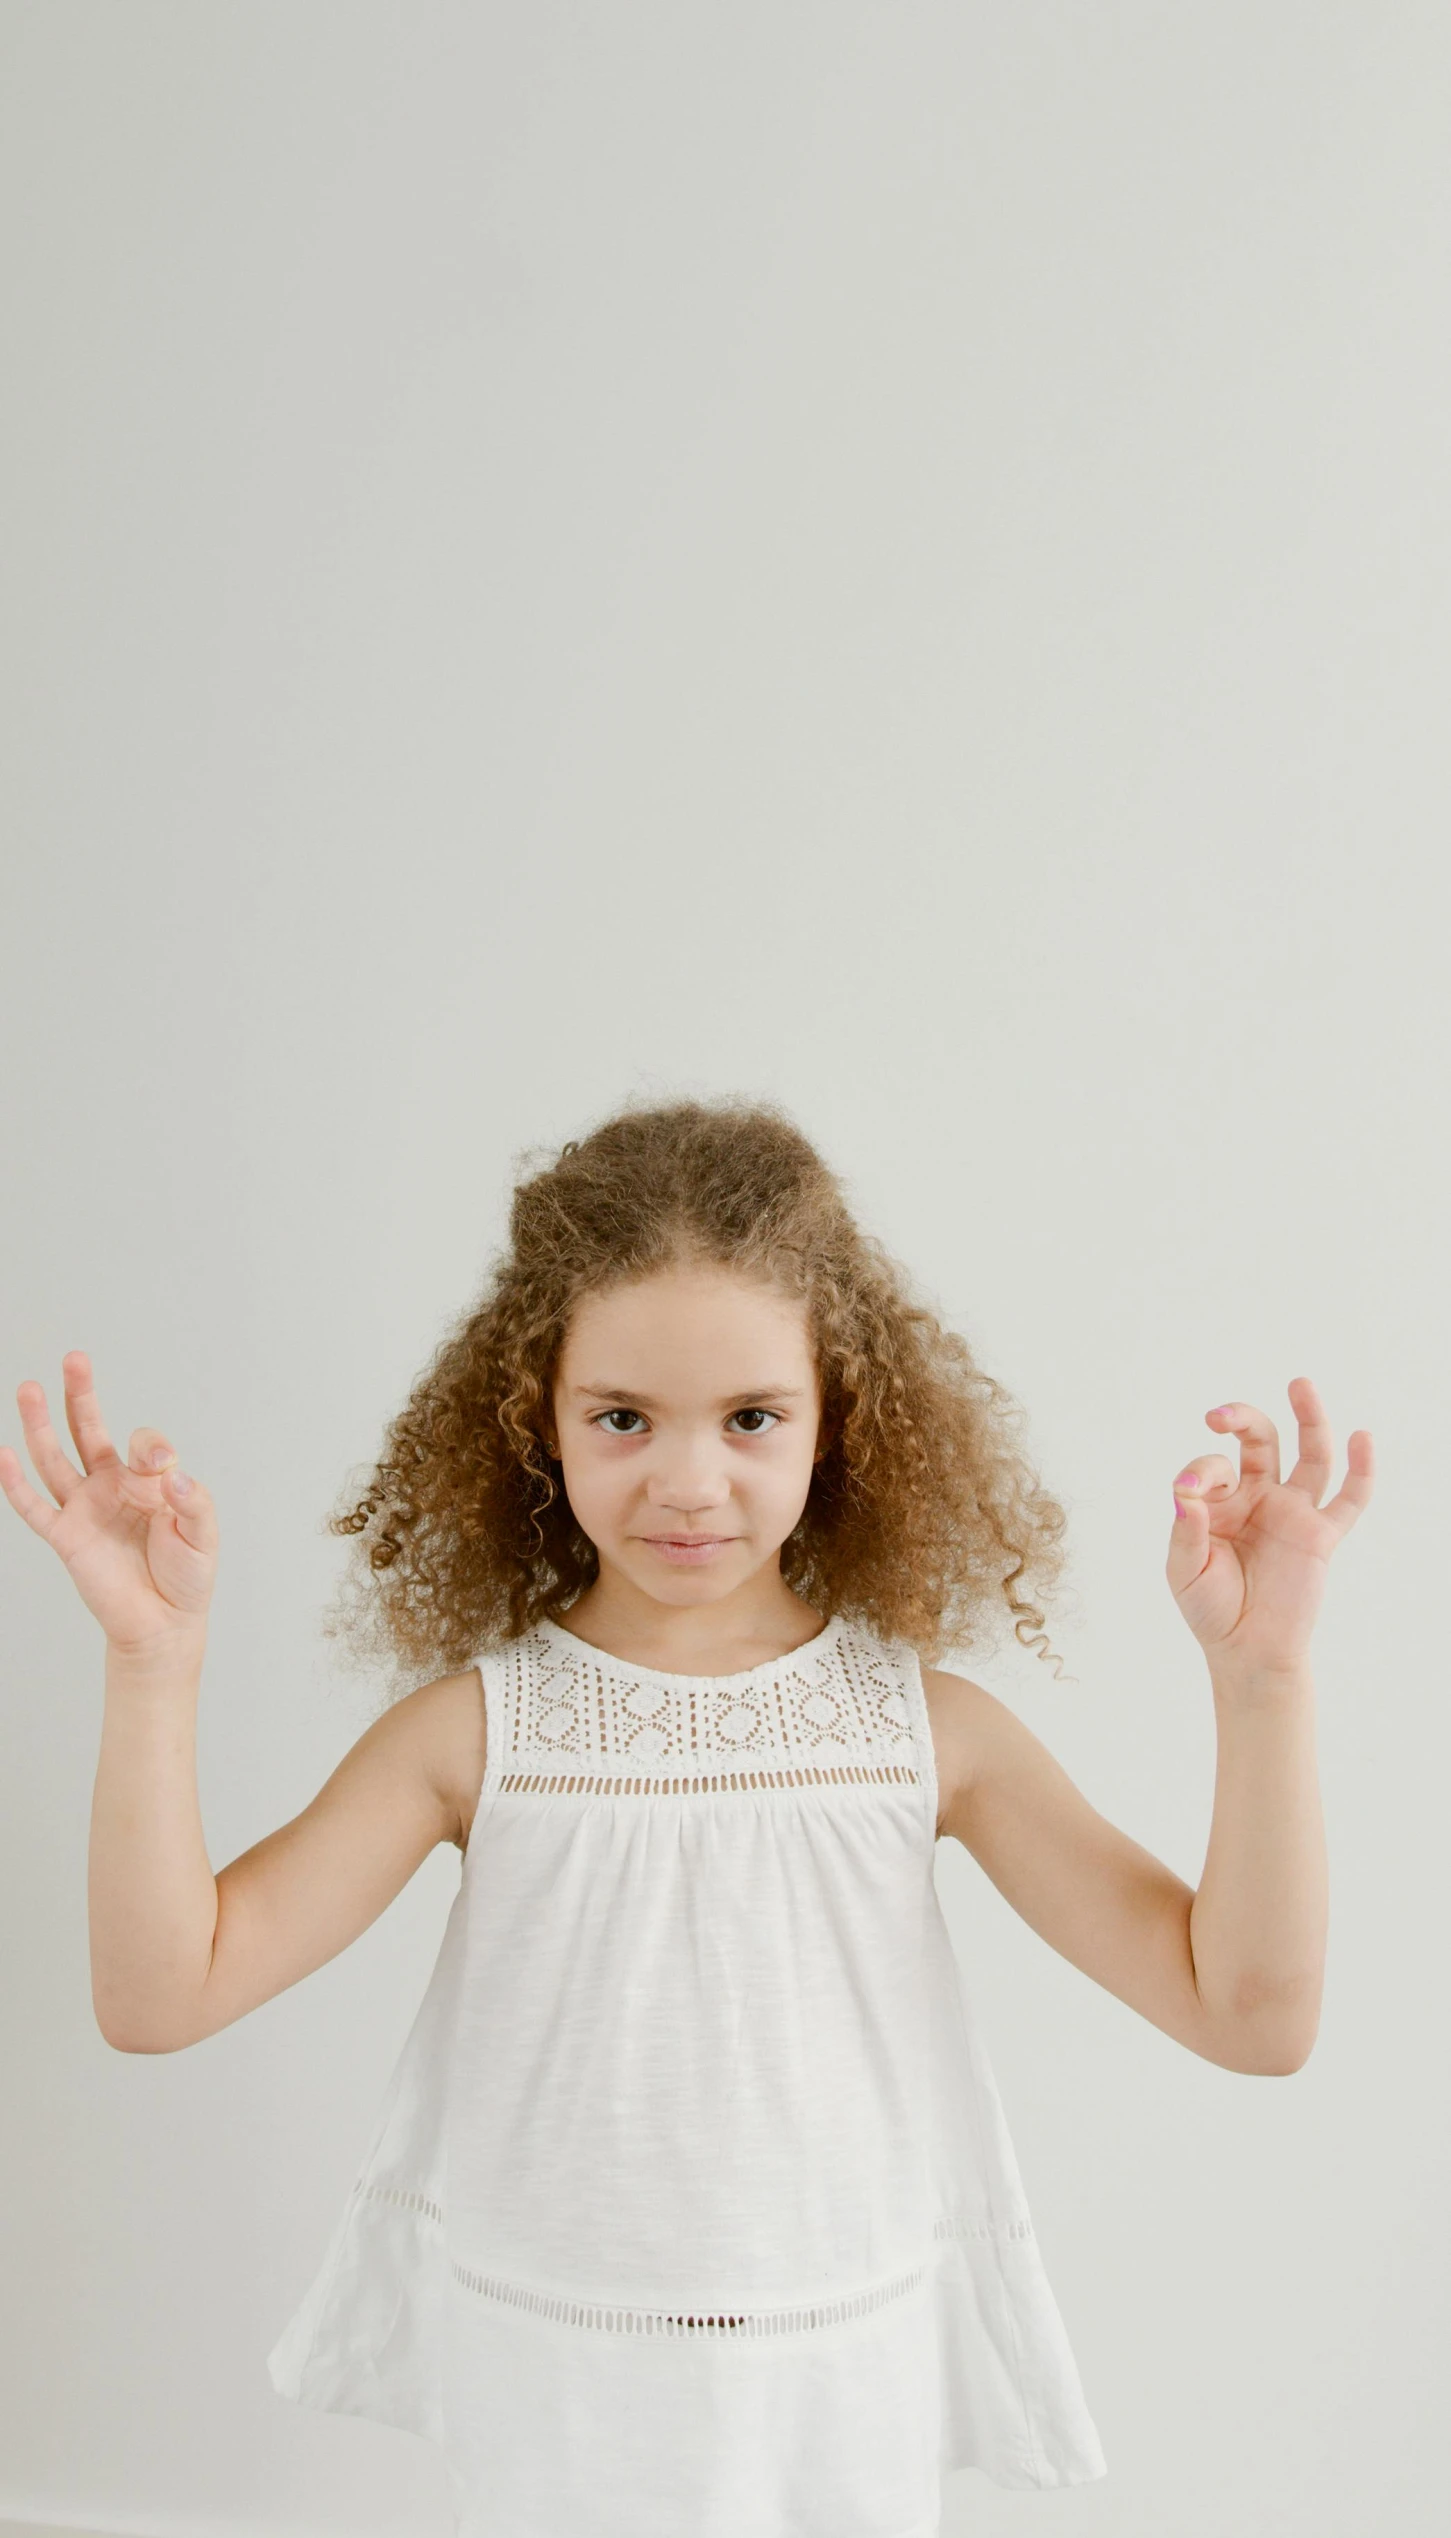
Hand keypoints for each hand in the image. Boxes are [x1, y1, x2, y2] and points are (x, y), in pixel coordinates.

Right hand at [0, 1350, 217, 1656]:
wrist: (164, 1623)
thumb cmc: (186, 1576)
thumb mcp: (203, 1534)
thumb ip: (193, 1502)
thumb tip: (175, 1475)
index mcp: (148, 1480)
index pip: (144, 1444)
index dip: (152, 1449)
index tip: (163, 1467)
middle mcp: (112, 1486)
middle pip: (89, 1430)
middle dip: (81, 1395)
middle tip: (75, 1358)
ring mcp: (85, 1509)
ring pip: (55, 1459)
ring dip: (41, 1425)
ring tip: (29, 1388)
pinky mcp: (66, 1537)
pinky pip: (35, 1507)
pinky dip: (15, 1484)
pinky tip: (3, 1455)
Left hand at [1166, 1377, 1372, 1676]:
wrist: (1247, 1652)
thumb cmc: (1211, 1610)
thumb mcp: (1185, 1570)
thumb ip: (1186, 1531)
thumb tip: (1184, 1491)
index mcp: (1221, 1502)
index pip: (1213, 1467)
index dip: (1201, 1472)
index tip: (1190, 1492)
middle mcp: (1258, 1498)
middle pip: (1260, 1441)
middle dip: (1242, 1419)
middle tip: (1221, 1415)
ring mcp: (1292, 1513)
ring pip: (1309, 1455)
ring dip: (1308, 1418)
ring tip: (1300, 1384)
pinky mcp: (1320, 1535)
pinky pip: (1348, 1499)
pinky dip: (1361, 1470)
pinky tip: (1362, 1438)